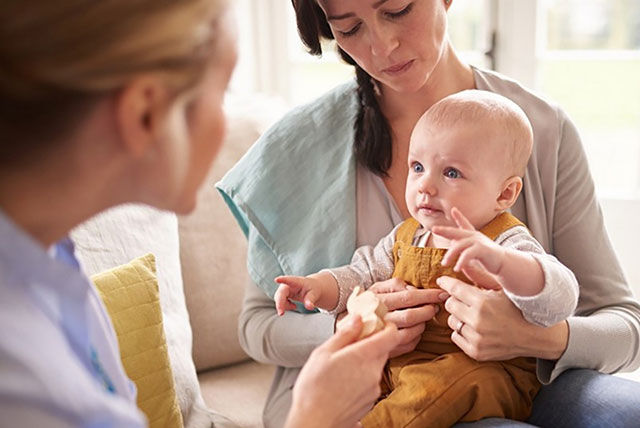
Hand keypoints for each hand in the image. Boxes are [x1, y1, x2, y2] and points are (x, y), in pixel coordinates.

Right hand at [274, 275, 319, 314]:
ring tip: (295, 306)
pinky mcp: (282, 294)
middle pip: (280, 293)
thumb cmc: (312, 289)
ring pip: (279, 299)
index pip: (289, 280)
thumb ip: (310, 300)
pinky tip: (293, 305)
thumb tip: (309, 307)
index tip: (276, 279)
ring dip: (284, 306)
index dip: (282, 280)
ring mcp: (283, 289)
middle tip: (281, 313)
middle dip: (280, 303)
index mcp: (296, 281)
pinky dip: (285, 306)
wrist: (311, 288)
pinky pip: (280, 302)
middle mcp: (287, 284)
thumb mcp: (314, 294)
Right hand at [285, 315, 400, 427]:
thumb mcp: (323, 354)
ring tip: (341, 366)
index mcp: (363, 356)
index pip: (391, 335)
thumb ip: (344, 334)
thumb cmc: (313, 389)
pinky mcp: (370, 401)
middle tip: (350, 344)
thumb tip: (358, 318)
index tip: (376, 324)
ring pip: (375, 366)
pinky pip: (370, 382)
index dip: (386, 326)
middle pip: (383, 350)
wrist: (314, 423)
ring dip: (364, 362)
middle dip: (370, 344)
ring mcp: (374, 388)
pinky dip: (361, 377)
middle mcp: (374, 372)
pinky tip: (343, 382)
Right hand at [368, 278, 444, 357]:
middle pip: (410, 317)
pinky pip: (408, 345)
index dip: (427, 295)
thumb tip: (413, 290)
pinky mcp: (385, 349)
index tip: (441, 294)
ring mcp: (382, 336)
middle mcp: (379, 319)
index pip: (408, 297)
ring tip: (424, 318)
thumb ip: (395, 284)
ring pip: (410, 333)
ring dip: (423, 324)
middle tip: (434, 307)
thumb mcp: (377, 287)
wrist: (348, 324)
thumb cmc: (367, 302)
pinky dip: (417, 337)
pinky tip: (416, 329)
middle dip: (427, 311)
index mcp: (378, 300)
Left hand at [432, 207, 503, 287]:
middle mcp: (474, 236)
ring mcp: (478, 242)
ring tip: (444, 264)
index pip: (464, 224)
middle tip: (434, 229)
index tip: (453, 209)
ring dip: (451, 254)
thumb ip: (463, 245)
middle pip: (456, 232)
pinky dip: (461, 261)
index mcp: (472, 235)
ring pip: (460, 245)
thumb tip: (452, 242)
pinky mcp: (482, 249)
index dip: (459, 216)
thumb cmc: (488, 257)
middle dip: (445, 230)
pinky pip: (468, 254)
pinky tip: (456, 268)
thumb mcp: (473, 249)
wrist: (503, 263)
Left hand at [436, 262, 568, 360]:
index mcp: (483, 302)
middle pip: (449, 304)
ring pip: (452, 321)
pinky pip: (456, 336)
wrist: (534, 337)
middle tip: (463, 299)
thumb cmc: (516, 309)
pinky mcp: (476, 352)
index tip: (442, 281)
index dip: (446, 283)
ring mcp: (476, 338)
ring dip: (458, 316)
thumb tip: (462, 264)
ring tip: (472, 315)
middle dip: (454, 299)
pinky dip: (462, 331)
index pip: (454, 289)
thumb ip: (480, 278)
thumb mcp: (501, 289)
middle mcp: (477, 321)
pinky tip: (474, 328)